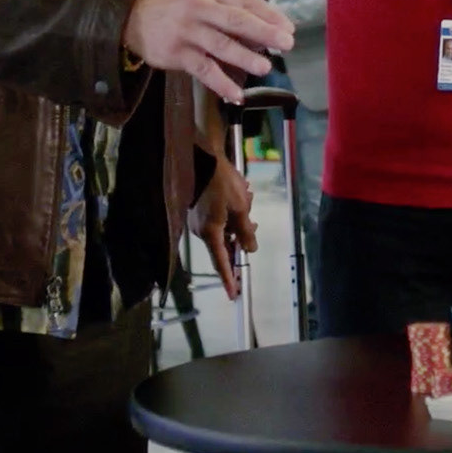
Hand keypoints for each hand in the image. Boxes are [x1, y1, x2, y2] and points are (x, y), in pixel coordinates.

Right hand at [125, 0, 293, 102]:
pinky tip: (236, 95)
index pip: (247, 2)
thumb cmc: (179, 8)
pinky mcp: (177, 53)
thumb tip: (269, 31)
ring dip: (245, 58)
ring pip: (221, 45)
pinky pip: (204, 70)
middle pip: (236, 21)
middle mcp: (201, 7)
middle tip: (286, 44)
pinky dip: (221, 83)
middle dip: (264, 33)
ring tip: (265, 68)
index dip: (270, 16)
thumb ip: (232, 11)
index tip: (290, 29)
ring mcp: (188, 31)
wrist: (134, 17)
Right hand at [187, 155, 257, 299]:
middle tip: (253, 224)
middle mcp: (201, 231)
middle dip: (240, 236)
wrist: (204, 158)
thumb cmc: (222, 184)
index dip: (228, 279)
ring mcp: (198, 220)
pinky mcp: (198, 210)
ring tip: (247, 202)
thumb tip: (249, 249)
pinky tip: (239, 198)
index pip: (221, 262)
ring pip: (224, 230)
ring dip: (237, 221)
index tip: (233, 294)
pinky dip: (230, 214)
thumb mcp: (240, 208)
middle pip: (225, 244)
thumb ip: (246, 231)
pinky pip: (218, 220)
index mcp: (210, 233)